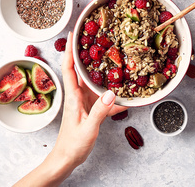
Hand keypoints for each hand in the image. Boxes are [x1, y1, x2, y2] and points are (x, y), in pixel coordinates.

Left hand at [14, 32, 127, 185]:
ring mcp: (86, 101)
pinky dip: (115, 95)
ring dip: (104, 71)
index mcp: (74, 96)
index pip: (69, 68)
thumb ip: (100, 111)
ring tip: (116, 58)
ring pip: (96, 81)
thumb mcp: (88, 128)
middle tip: (99, 38)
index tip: (74, 34)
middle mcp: (79, 95)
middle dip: (89, 53)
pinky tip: (128, 95)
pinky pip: (105, 97)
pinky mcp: (92, 109)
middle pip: (83, 69)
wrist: (66, 160)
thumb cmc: (72, 145)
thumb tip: (111, 93)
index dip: (70, 50)